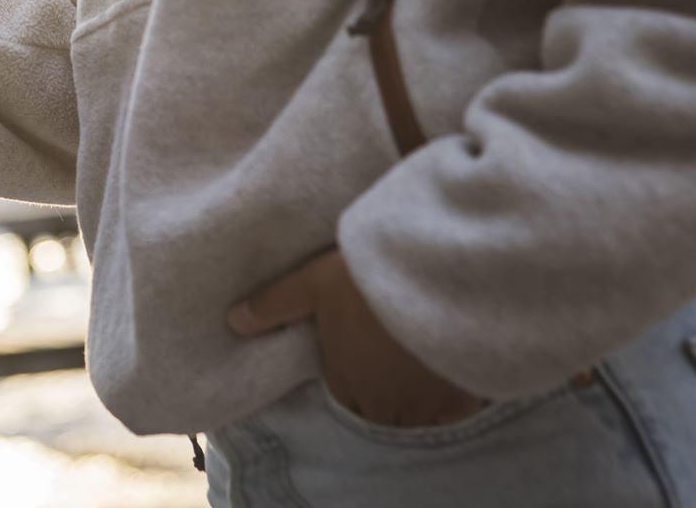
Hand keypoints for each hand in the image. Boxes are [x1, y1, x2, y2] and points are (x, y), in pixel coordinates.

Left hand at [228, 247, 484, 428]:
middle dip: (384, 401)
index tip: (360, 363)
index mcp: (346, 379)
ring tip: (420, 375)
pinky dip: (452, 404)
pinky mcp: (463, 397)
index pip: (346, 400)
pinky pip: (456, 415)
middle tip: (391, 370)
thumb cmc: (366, 280)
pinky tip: (451, 378)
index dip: (352, 384)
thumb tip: (232, 321)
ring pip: (418, 420)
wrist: (432, 275)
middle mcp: (384, 402)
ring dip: (417, 404)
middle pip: (382, 416)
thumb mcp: (311, 282)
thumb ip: (275, 304)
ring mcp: (425, 404)